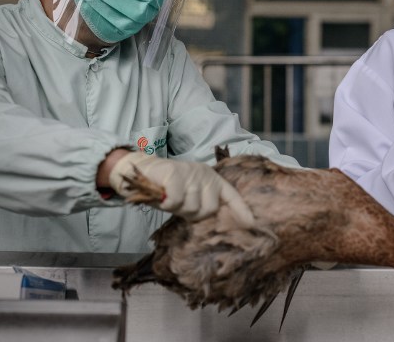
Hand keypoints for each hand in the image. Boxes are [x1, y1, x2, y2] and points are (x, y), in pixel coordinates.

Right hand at [109, 152, 254, 226]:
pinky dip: (167, 203)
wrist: (141, 170)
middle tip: (180, 206)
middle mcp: (205, 175)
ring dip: (177, 208)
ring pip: (191, 206)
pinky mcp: (174, 174)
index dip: (241, 211)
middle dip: (194, 214)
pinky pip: (175, 200)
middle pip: (209, 208)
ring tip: (169, 198)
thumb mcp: (188, 196)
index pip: (231, 196)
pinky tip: (161, 197)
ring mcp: (191, 173)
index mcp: (212, 180)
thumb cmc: (166, 187)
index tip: (252, 223)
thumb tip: (216, 223)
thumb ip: (201, 205)